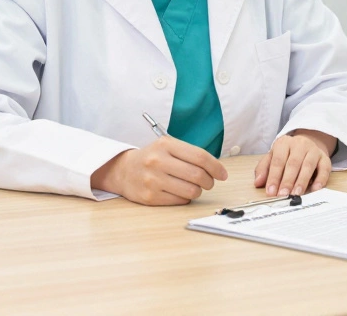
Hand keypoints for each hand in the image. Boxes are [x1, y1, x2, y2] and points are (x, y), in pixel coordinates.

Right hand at [91, 137, 227, 205]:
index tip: (223, 174)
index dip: (216, 167)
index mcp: (166, 145)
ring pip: (191, 190)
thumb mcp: (168, 146)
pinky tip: (180, 192)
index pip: (200, 157)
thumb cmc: (153, 158)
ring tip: (194, 187)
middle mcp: (158, 161)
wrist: (124, 171)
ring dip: (198, 191)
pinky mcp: (150, 197)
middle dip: (209, 181)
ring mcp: (152, 180)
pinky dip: (186, 198)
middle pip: (197, 175)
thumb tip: (217, 170)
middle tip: (209, 182)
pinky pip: (180, 200)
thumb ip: (190, 154)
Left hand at [254, 129, 335, 196]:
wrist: (307, 143)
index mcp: (284, 143)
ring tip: (296, 194)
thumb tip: (258, 183)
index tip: (271, 191)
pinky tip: (315, 189)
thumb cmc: (287, 154)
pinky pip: (324, 169)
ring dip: (302, 181)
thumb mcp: (272, 157)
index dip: (274, 177)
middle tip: (283, 194)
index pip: (278, 161)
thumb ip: (263, 169)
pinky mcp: (325, 158)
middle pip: (293, 163)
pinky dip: (320, 180)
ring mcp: (314, 150)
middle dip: (287, 181)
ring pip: (308, 166)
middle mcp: (300, 144)